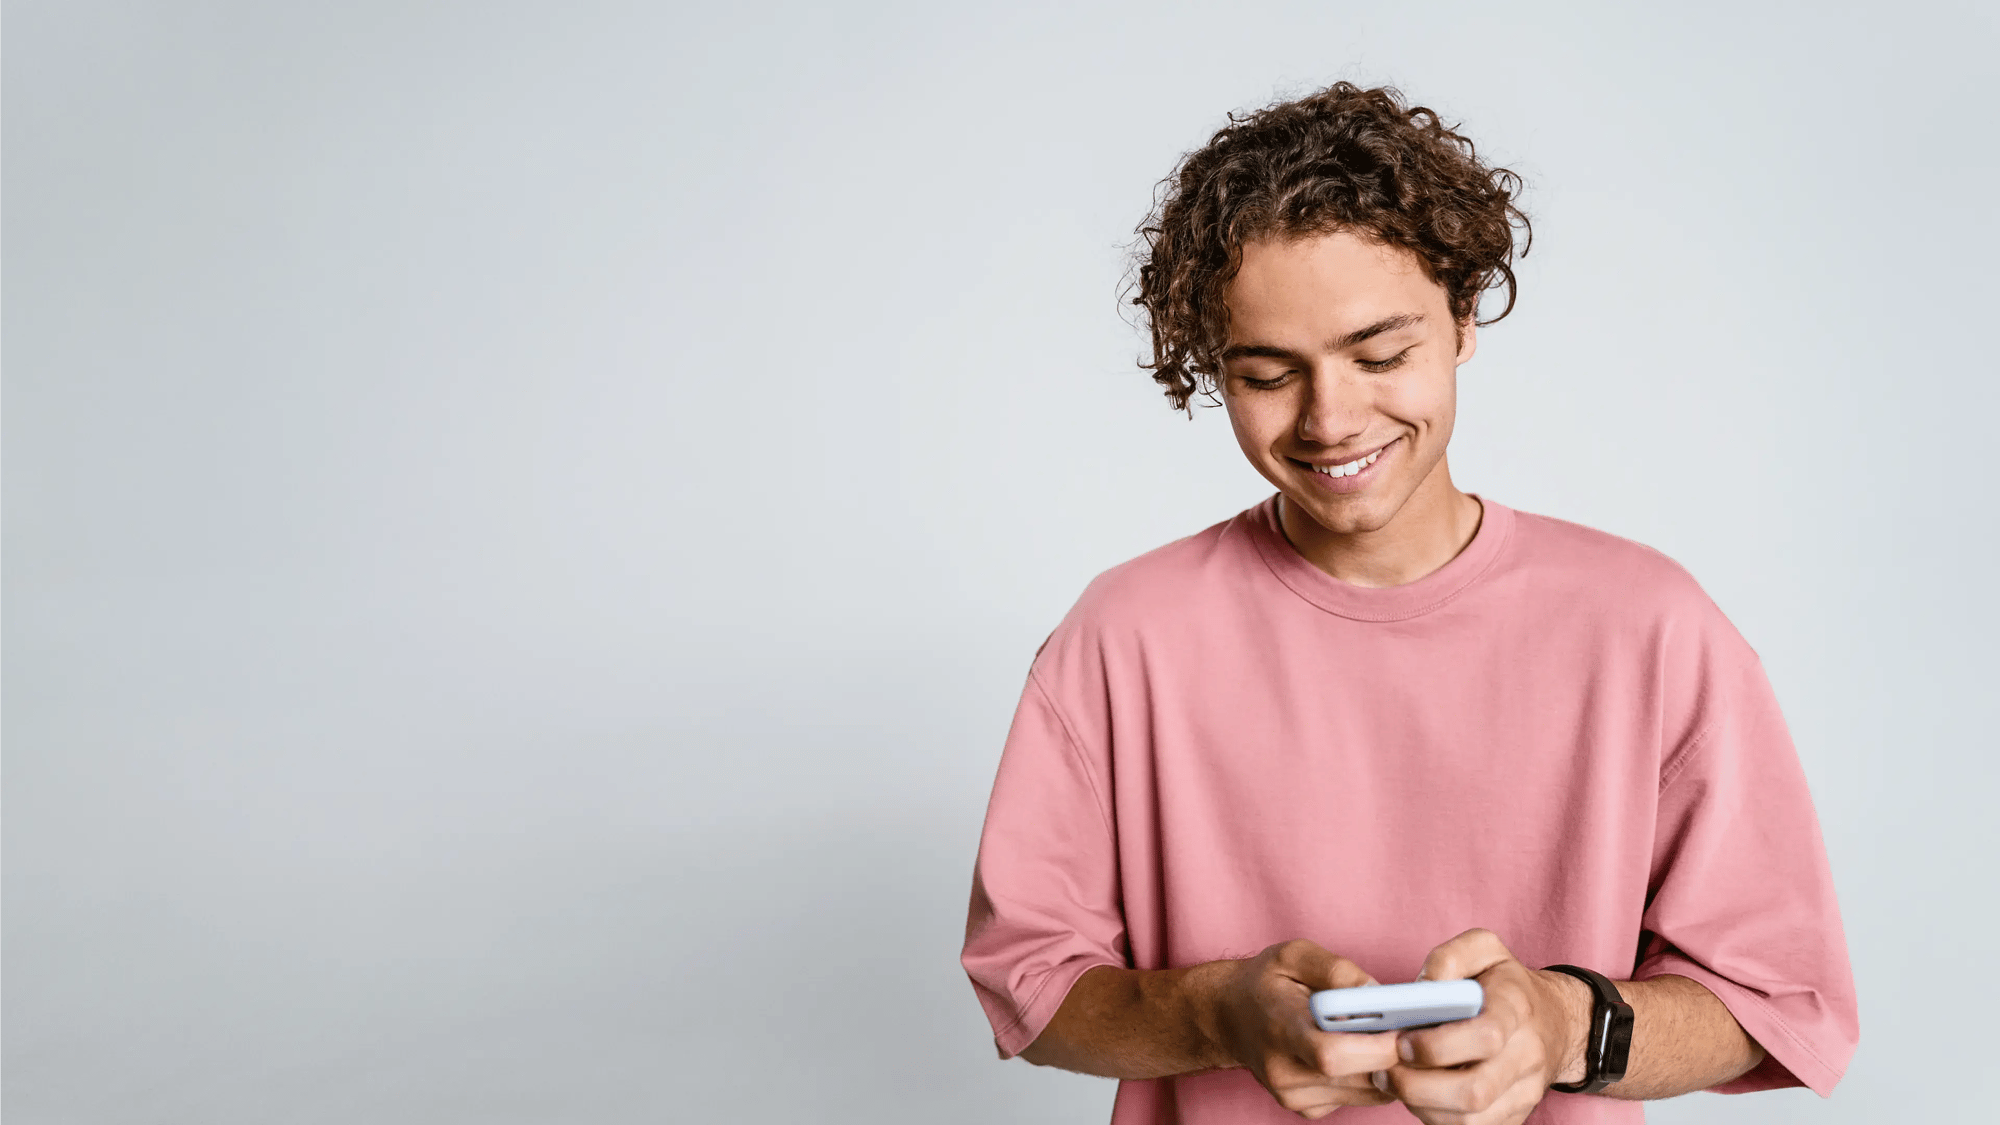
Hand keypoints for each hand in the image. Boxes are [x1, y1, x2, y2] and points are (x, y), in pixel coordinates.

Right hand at [1200, 939, 1401, 1118]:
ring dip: (1386, 1066)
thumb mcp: (1294, 955)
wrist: (1229, 1017)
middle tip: (1405, 1027)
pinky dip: (1369, 1077)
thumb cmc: (1265, 982)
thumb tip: (1378, 993)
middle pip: (1358, 1078)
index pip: (1331, 1054)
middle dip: (1393, 1054)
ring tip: (1382, 1033)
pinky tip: (1359, 1051)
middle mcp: (1284, 1072)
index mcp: (1280, 1029)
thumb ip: (1337, 970)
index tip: (1402, 1025)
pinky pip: (1357, 1098)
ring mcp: (1293, 1096)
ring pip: (1367, 1093)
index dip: (1375, 1046)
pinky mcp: (1305, 1108)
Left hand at [1371, 929, 1591, 1124]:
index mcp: (1517, 1007)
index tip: (1402, 1040)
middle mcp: (1528, 1054)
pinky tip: (1418, 1094)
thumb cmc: (1505, 983)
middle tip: (1386, 1070)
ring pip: (1470, 1118)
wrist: (1553, 1021)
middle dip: (1418, 1086)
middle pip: (1474, 1090)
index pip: (1485, 1036)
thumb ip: (1450, 958)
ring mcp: (1526, 1090)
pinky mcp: (1515, 1114)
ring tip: (1394, 1082)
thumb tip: (1424, 989)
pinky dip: (1436, 1117)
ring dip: (1420, 1106)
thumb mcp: (1484, 949)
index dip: (1437, 1046)